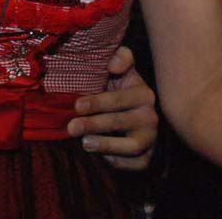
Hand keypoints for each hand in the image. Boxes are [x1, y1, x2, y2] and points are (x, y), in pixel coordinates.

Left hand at [68, 46, 157, 170]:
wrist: (134, 113)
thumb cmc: (120, 88)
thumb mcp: (121, 69)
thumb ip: (120, 58)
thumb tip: (113, 64)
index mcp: (142, 93)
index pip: (119, 99)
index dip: (98, 102)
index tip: (77, 105)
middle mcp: (150, 116)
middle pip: (120, 122)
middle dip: (93, 124)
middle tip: (72, 127)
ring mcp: (150, 138)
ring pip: (131, 146)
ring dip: (106, 145)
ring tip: (85, 143)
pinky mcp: (147, 157)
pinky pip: (135, 163)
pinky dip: (118, 161)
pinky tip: (101, 155)